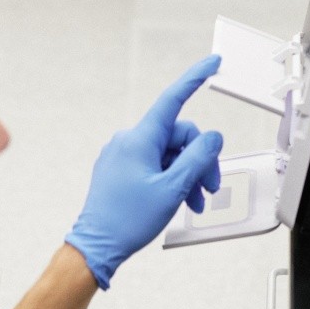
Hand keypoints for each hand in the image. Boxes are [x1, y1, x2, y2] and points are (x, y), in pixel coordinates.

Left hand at [64, 55, 222, 288]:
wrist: (97, 244)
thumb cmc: (128, 219)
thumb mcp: (174, 188)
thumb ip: (198, 158)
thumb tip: (212, 138)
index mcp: (139, 139)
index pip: (172, 99)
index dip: (194, 79)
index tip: (211, 64)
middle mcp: (128, 141)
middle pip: (177, 137)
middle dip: (199, 159)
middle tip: (209, 188)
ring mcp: (121, 155)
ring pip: (167, 154)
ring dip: (186, 175)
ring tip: (194, 202)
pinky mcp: (119, 170)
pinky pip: (152, 165)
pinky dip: (170, 179)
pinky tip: (179, 201)